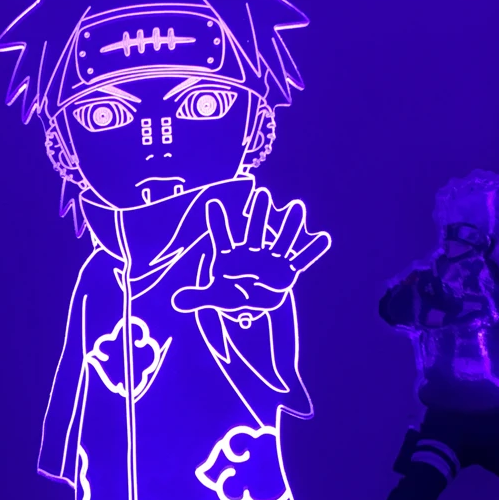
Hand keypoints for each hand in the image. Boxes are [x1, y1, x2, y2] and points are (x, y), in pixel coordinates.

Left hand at [172, 190, 330, 314]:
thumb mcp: (213, 297)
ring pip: (281, 240)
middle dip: (258, 215)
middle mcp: (251, 253)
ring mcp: (271, 260)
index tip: (211, 203)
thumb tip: (175, 301)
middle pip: (254, 232)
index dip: (216, 223)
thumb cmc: (229, 294)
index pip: (221, 238)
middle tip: (262, 195)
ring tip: (297, 206)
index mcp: (229, 257)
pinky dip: (312, 251)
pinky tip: (324, 238)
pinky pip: (302, 259)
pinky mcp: (287, 271)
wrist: (251, 304)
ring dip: (289, 225)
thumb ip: (196, 297)